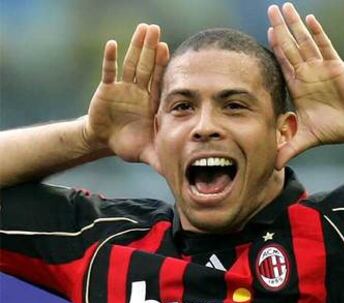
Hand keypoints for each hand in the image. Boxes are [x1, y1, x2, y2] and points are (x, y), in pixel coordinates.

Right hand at [84, 24, 168, 170]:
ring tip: (141, 29)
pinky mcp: (107, 90)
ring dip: (134, 47)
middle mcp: (139, 92)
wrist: (106, 141)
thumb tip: (178, 174)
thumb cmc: (129, 144)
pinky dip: (109, 59)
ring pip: (130, 64)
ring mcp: (123, 89)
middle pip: (146, 66)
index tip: (166, 48)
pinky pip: (108, 72)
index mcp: (150, 103)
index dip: (162, 65)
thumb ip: (162, 159)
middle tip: (155, 29)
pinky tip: (112, 44)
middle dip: (150, 49)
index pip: (158, 81)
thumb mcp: (147, 151)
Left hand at [267, 3, 343, 168]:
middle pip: (290, 46)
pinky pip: (326, 46)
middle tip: (270, 10)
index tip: (264, 33)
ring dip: (295, 25)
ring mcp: (321, 67)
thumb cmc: (333, 127)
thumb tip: (273, 165)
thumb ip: (288, 148)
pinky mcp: (336, 67)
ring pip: (305, 42)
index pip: (282, 62)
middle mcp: (308, 73)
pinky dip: (318, 33)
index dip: (273, 48)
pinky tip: (309, 19)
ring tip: (285, 7)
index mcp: (298, 85)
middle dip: (280, 28)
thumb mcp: (305, 138)